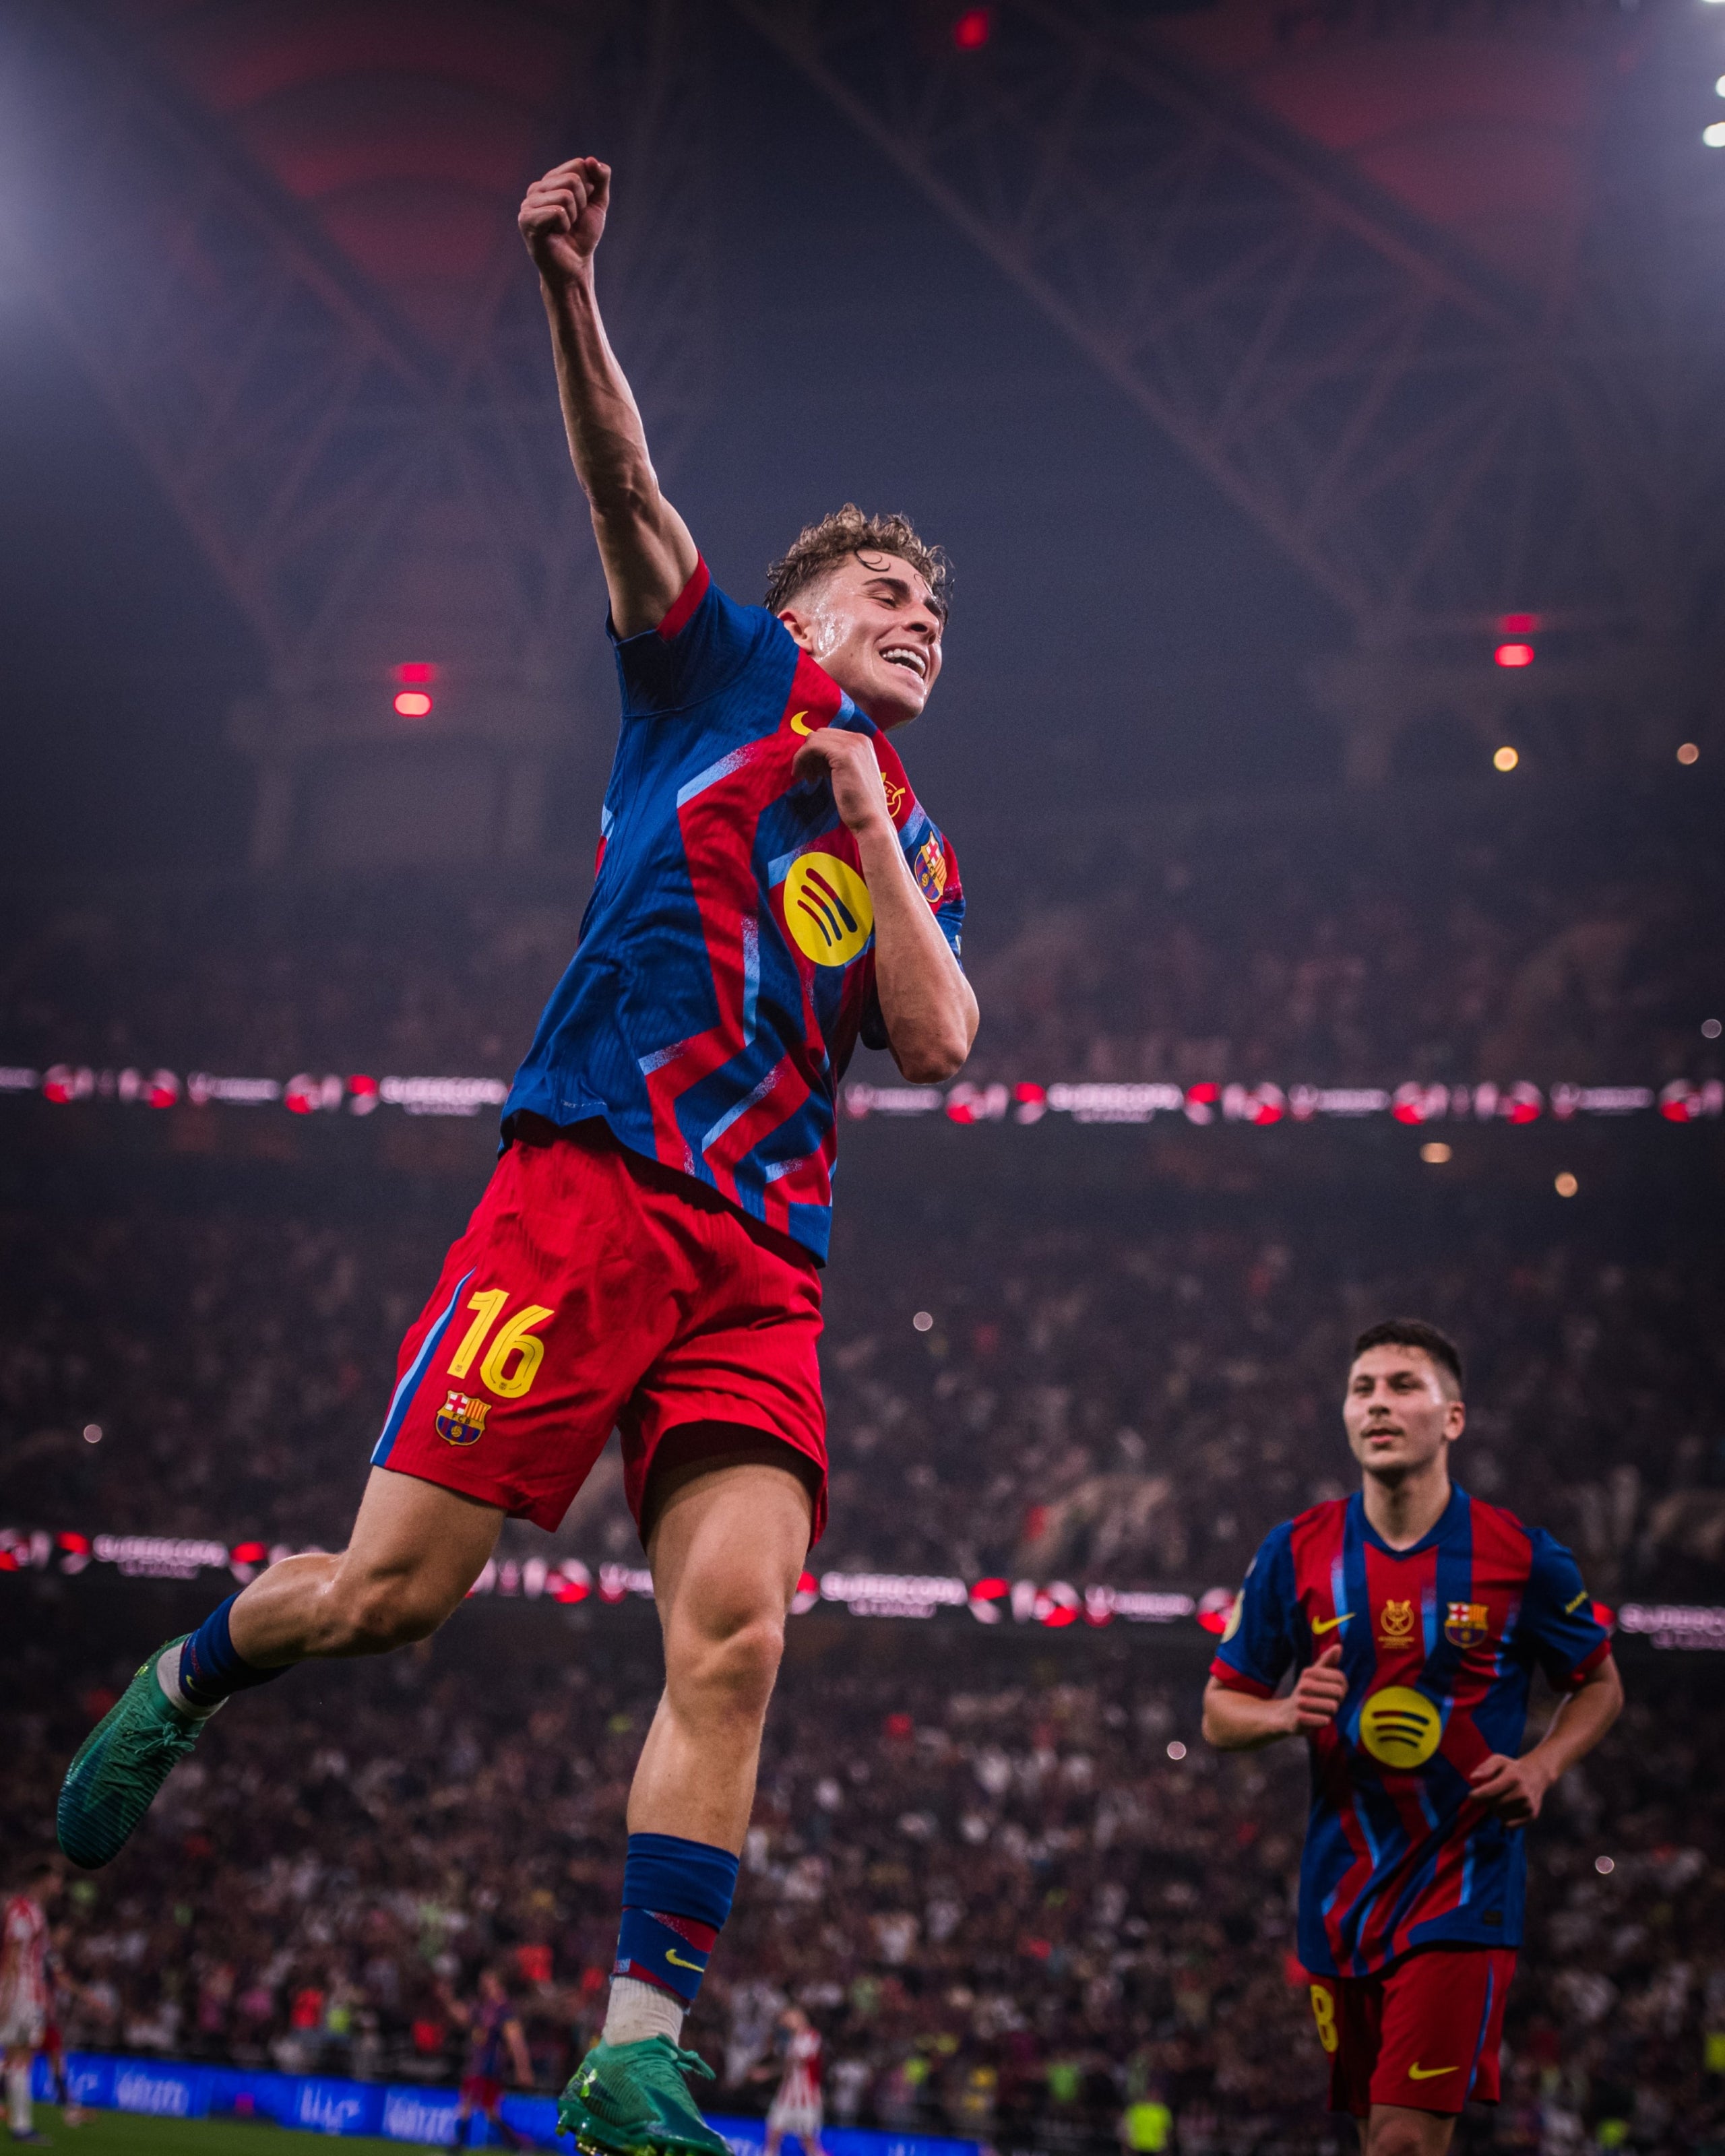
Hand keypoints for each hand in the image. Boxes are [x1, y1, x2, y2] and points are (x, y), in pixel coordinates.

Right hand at [519, 157, 610, 283]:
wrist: (575, 266)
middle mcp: (537, 188)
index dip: (589, 189)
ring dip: (573, 217)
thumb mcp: (598, 203)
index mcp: (551, 180)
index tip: (582, 207)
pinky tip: (556, 234)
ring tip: (564, 228)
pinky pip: (557, 212)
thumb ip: (600, 179)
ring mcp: (528, 203)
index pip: (578, 165)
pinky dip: (564, 226)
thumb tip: (591, 159)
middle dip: (582, 204)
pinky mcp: (526, 220)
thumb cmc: (582, 235)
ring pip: (565, 196)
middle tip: (573, 221)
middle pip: (573, 179)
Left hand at [793, 727, 892, 836]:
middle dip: (809, 754)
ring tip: (807, 779)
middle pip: (820, 735)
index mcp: (862, 742)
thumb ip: (836, 762)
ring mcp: (853, 745)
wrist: (871, 820)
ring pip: (814, 739)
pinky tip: (804, 777)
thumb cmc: (859, 804)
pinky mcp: (844, 754)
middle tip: (808, 776)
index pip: (829, 736)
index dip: (816, 753)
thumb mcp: (849, 775)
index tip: (812, 772)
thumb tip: (815, 757)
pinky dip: (802, 759)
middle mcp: (859, 739)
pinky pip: (812, 747)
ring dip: (804, 758)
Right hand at [1284, 1643, 1347, 1734]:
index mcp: (1308, 1673)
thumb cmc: (1305, 1694)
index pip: (1340, 1677)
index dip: (1342, 1686)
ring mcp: (1301, 1702)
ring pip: (1333, 1706)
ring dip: (1331, 1712)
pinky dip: (1324, 1721)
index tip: (1333, 1690)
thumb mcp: (1314, 1676)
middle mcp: (1303, 1685)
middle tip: (1327, 1702)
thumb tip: (1339, 1646)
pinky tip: (1316, 1719)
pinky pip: (1325, 1720)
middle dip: (1337, 1700)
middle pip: (1339, 1691)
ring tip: (1321, 1711)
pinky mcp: (1300, 1718)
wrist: (1285, 1716)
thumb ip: (1327, 1662)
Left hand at [1469, 1751, 1551, 1824]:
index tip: (1471, 1795)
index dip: (1477, 1796)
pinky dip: (1505, 1819)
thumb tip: (1473, 1778)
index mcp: (1513, 1778)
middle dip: (1487, 1801)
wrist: (1536, 1775)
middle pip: (1494, 1805)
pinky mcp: (1532, 1816)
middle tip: (1490, 1794)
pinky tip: (1507, 1808)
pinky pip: (1510, 1825)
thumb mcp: (1498, 1761)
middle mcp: (1522, 1793)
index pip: (1489, 1792)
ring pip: (1501, 1815)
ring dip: (1496, 1809)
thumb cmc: (1511, 1768)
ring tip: (1501, 1799)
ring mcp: (1528, 1805)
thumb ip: (1485, 1768)